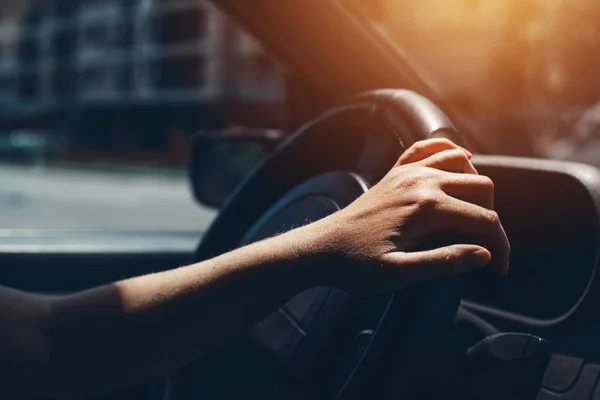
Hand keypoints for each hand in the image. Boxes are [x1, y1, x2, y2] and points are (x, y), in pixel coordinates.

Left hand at [316, 138, 509, 292]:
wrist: (321, 248)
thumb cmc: (356, 265)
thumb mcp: (398, 274)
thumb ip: (443, 262)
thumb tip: (484, 254)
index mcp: (426, 207)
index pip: (484, 221)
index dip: (500, 246)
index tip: (498, 269)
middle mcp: (421, 181)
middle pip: (481, 187)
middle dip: (491, 219)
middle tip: (484, 247)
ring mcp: (407, 172)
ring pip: (462, 164)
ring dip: (475, 186)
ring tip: (473, 216)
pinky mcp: (396, 173)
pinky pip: (429, 148)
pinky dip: (449, 152)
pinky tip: (457, 164)